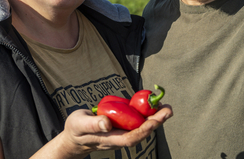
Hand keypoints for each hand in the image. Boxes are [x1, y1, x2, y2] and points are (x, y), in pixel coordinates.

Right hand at [32, 105, 172, 157]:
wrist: (74, 136)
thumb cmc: (75, 129)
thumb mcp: (80, 124)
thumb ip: (93, 124)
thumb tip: (107, 123)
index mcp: (110, 139)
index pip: (131, 138)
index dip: (144, 130)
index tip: (155, 120)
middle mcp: (119, 138)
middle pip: (141, 133)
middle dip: (156, 122)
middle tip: (168, 110)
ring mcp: (121, 133)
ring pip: (141, 127)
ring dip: (155, 118)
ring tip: (166, 107)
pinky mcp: (122, 127)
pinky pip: (137, 122)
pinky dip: (146, 114)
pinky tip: (153, 105)